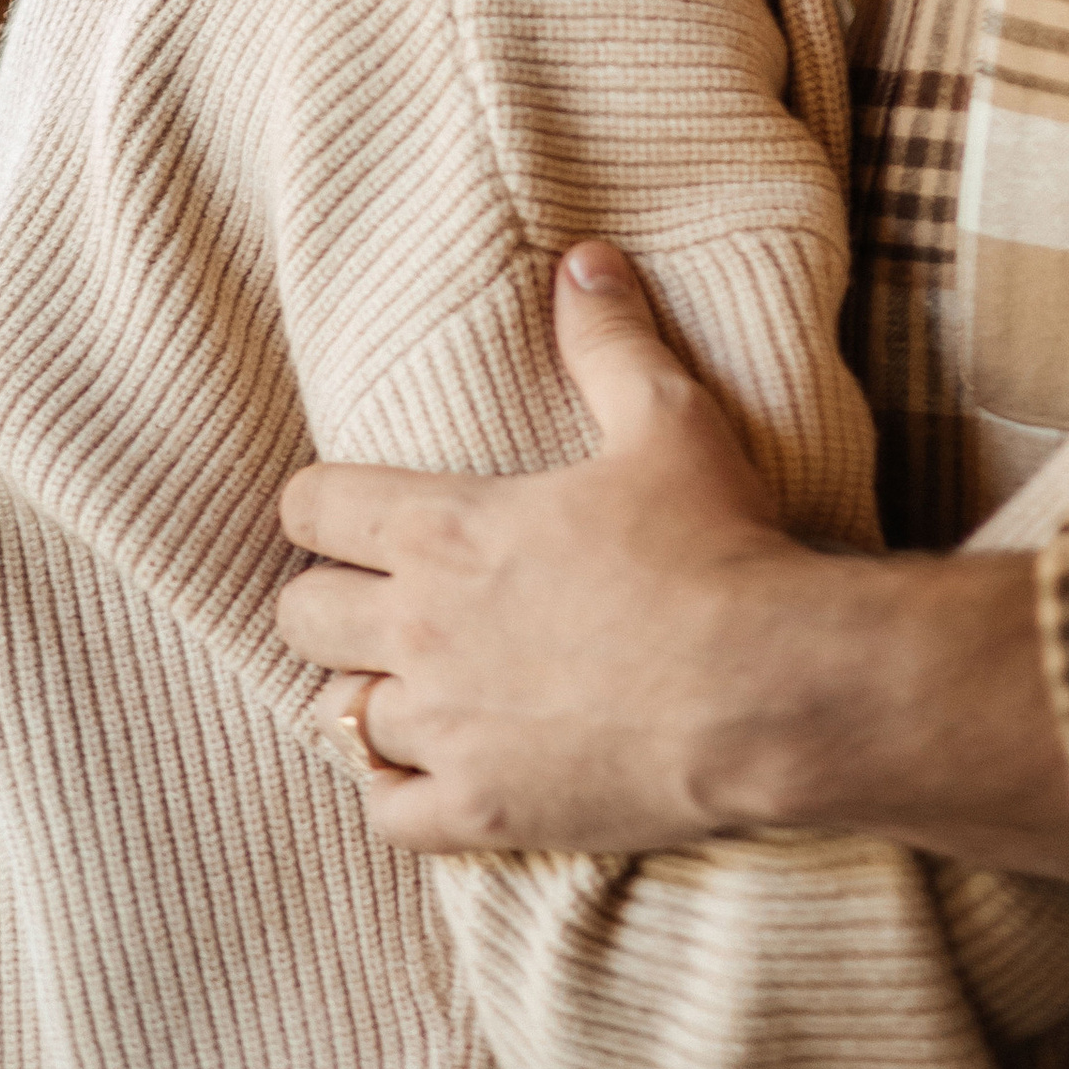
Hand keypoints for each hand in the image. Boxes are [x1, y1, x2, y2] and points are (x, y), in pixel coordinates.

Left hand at [279, 243, 798, 852]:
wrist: (767, 689)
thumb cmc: (716, 546)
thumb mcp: (668, 419)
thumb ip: (609, 338)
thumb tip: (583, 258)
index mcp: (446, 529)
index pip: (311, 506)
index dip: (322, 503)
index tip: (349, 510)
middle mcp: (420, 630)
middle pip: (301, 614)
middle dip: (329, 598)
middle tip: (377, 594)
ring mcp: (445, 729)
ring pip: (337, 713)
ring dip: (368, 692)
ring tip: (411, 681)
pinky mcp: (480, 810)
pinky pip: (384, 810)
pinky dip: (397, 788)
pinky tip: (435, 766)